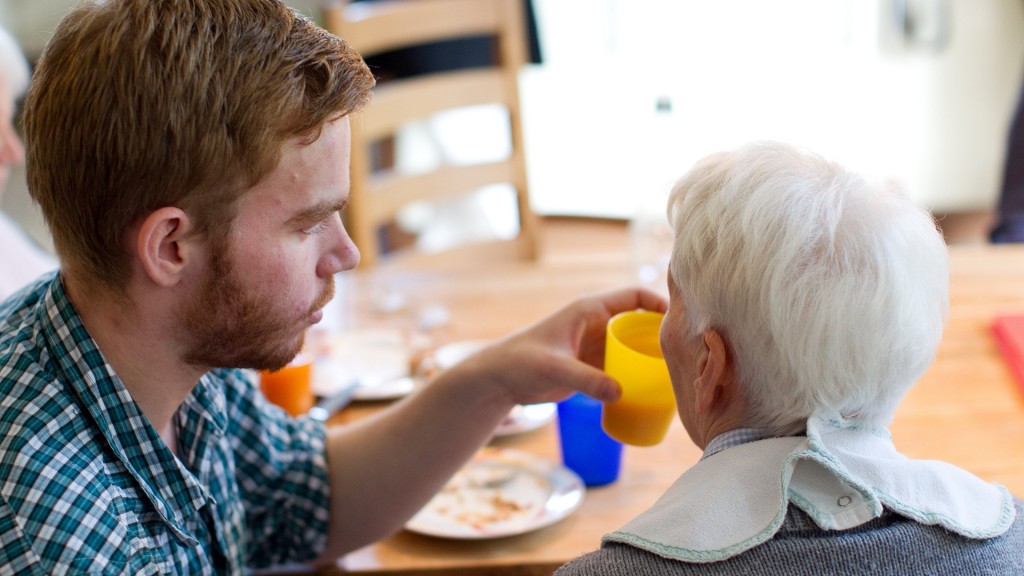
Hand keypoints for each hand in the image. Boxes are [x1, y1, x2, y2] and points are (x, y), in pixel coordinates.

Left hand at [444, 287, 667, 406]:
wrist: (500, 379)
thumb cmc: (521, 362)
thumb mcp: (554, 368)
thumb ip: (586, 380)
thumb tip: (620, 393)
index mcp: (589, 310)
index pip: (633, 297)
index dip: (658, 302)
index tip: (682, 318)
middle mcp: (596, 324)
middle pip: (639, 323)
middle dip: (662, 334)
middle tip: (687, 352)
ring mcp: (596, 345)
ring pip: (633, 346)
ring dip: (652, 357)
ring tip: (677, 373)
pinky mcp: (592, 366)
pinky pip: (623, 367)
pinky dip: (638, 375)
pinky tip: (653, 390)